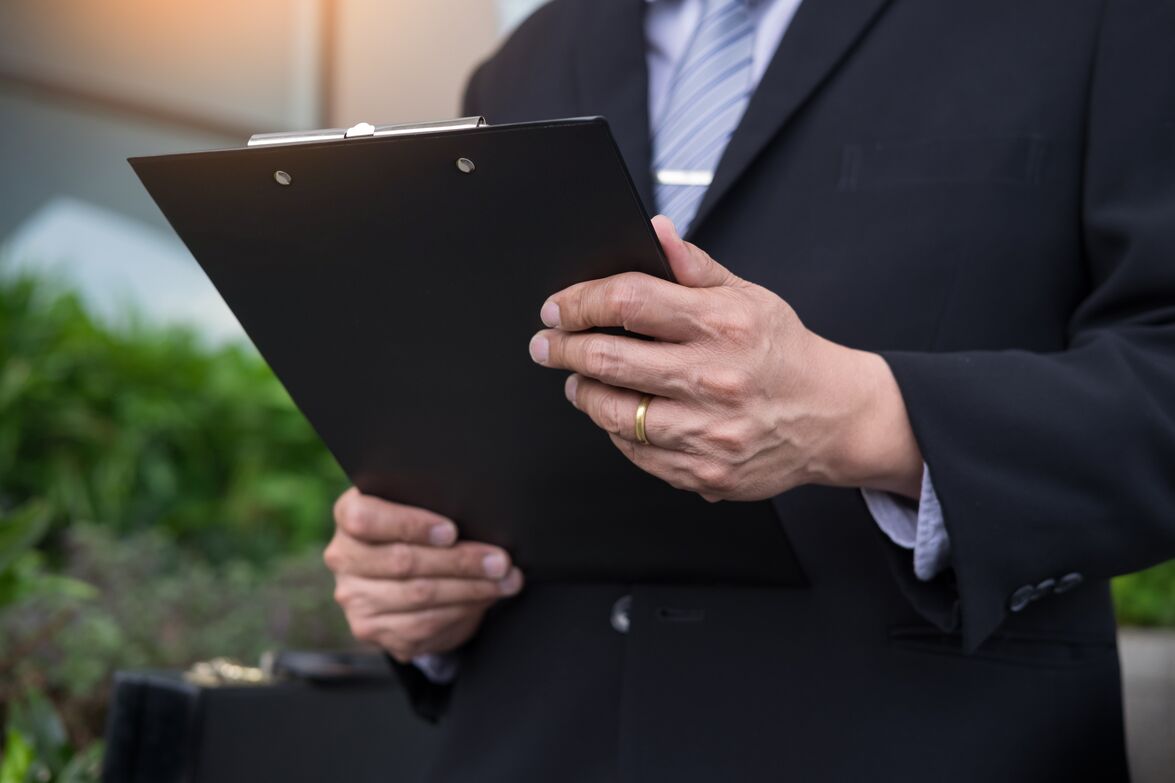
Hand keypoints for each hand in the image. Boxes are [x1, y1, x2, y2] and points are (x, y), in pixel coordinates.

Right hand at [324, 488, 523, 662]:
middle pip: (402, 561)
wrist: (403, 572)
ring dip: (470, 590)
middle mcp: (342, 557)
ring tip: (505, 581)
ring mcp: (353, 597)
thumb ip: (435, 504)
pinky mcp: (370, 629)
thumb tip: (482, 517)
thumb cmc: (420, 527)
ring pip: (418, 596)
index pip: (365, 519)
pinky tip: (484, 600)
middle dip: (460, 562)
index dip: (410, 524)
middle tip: (500, 561)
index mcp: (349, 514)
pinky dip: (461, 611)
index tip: (452, 530)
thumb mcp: (421, 506)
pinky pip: (422, 625)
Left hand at [529, 216, 922, 500]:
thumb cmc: (784, 352)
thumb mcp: (749, 295)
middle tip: (548, 344)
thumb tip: (653, 231)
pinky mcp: (705, 472)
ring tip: (579, 379)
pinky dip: (616, 432)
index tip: (558, 308)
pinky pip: (636, 453)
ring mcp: (709, 431)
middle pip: (608, 361)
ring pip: (614, 414)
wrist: (833, 417)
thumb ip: (693, 267)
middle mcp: (714, 378)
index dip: (579, 302)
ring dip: (584, 392)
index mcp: (722, 324)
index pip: (628, 302)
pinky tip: (618, 414)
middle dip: (563, 349)